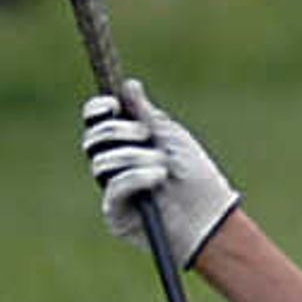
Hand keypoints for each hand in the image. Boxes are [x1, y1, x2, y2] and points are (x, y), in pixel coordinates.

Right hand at [79, 83, 238, 257]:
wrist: (208, 216)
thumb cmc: (195, 177)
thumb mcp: (171, 137)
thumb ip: (146, 114)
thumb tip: (127, 85)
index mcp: (127, 142)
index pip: (98, 121)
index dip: (98, 109)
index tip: (111, 104)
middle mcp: (115, 166)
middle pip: (93, 139)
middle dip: (118, 131)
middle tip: (146, 135)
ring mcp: (113, 190)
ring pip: (102, 162)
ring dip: (134, 157)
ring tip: (162, 165)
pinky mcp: (115, 214)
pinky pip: (114, 187)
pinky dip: (137, 177)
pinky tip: (158, 177)